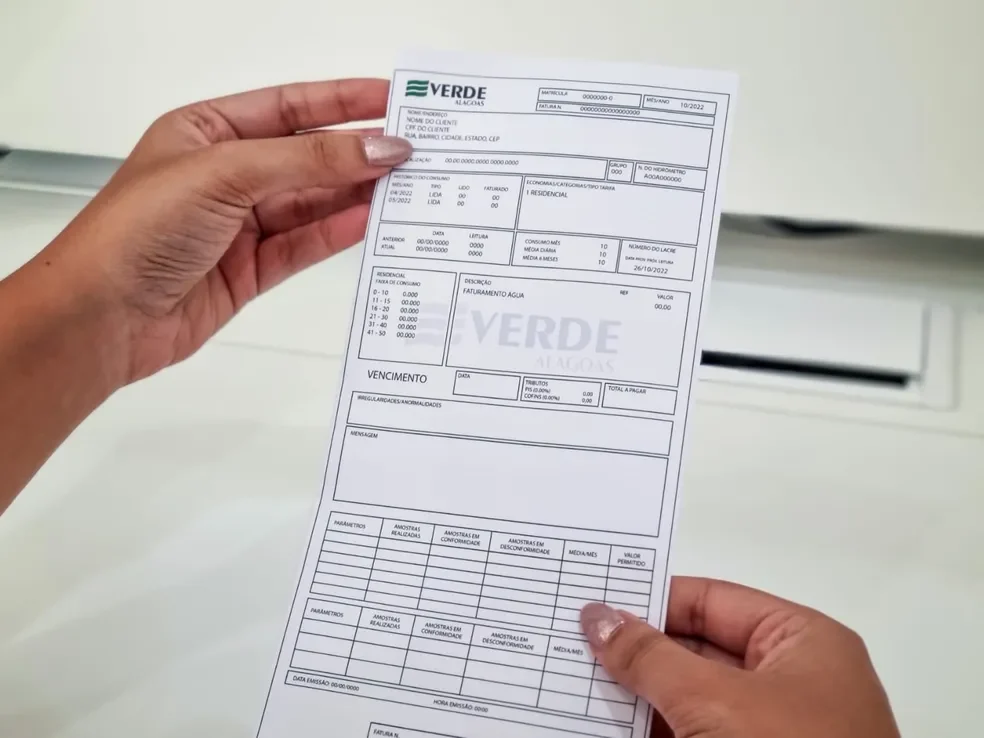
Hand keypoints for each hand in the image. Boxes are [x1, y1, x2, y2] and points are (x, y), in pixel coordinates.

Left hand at [42, 78, 410, 383]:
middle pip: (309, 156)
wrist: (104, 316)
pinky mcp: (251, 269)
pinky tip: (371, 220)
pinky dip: (340, 232)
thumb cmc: (134, 232)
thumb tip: (373, 148)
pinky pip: (307, 243)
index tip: (391, 100)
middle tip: (413, 150)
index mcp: (207, 131)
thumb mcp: (225, 174)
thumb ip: (308, 161)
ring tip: (406, 186)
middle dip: (359, 152)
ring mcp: (240, 224)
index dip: (343, 101)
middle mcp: (226, 175)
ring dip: (358, 194)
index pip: (290, 106)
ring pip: (314, 202)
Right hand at [580, 577, 899, 737]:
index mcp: (802, 642)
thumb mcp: (713, 700)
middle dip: (637, 651)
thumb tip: (600, 617)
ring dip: (640, 698)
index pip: (711, 601)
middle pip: (698, 650)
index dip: (651, 600)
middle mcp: (792, 681)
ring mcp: (775, 730)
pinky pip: (697, 736)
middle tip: (574, 642)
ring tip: (578, 684)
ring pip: (693, 701)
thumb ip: (651, 657)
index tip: (594, 603)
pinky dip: (657, 731)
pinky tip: (609, 727)